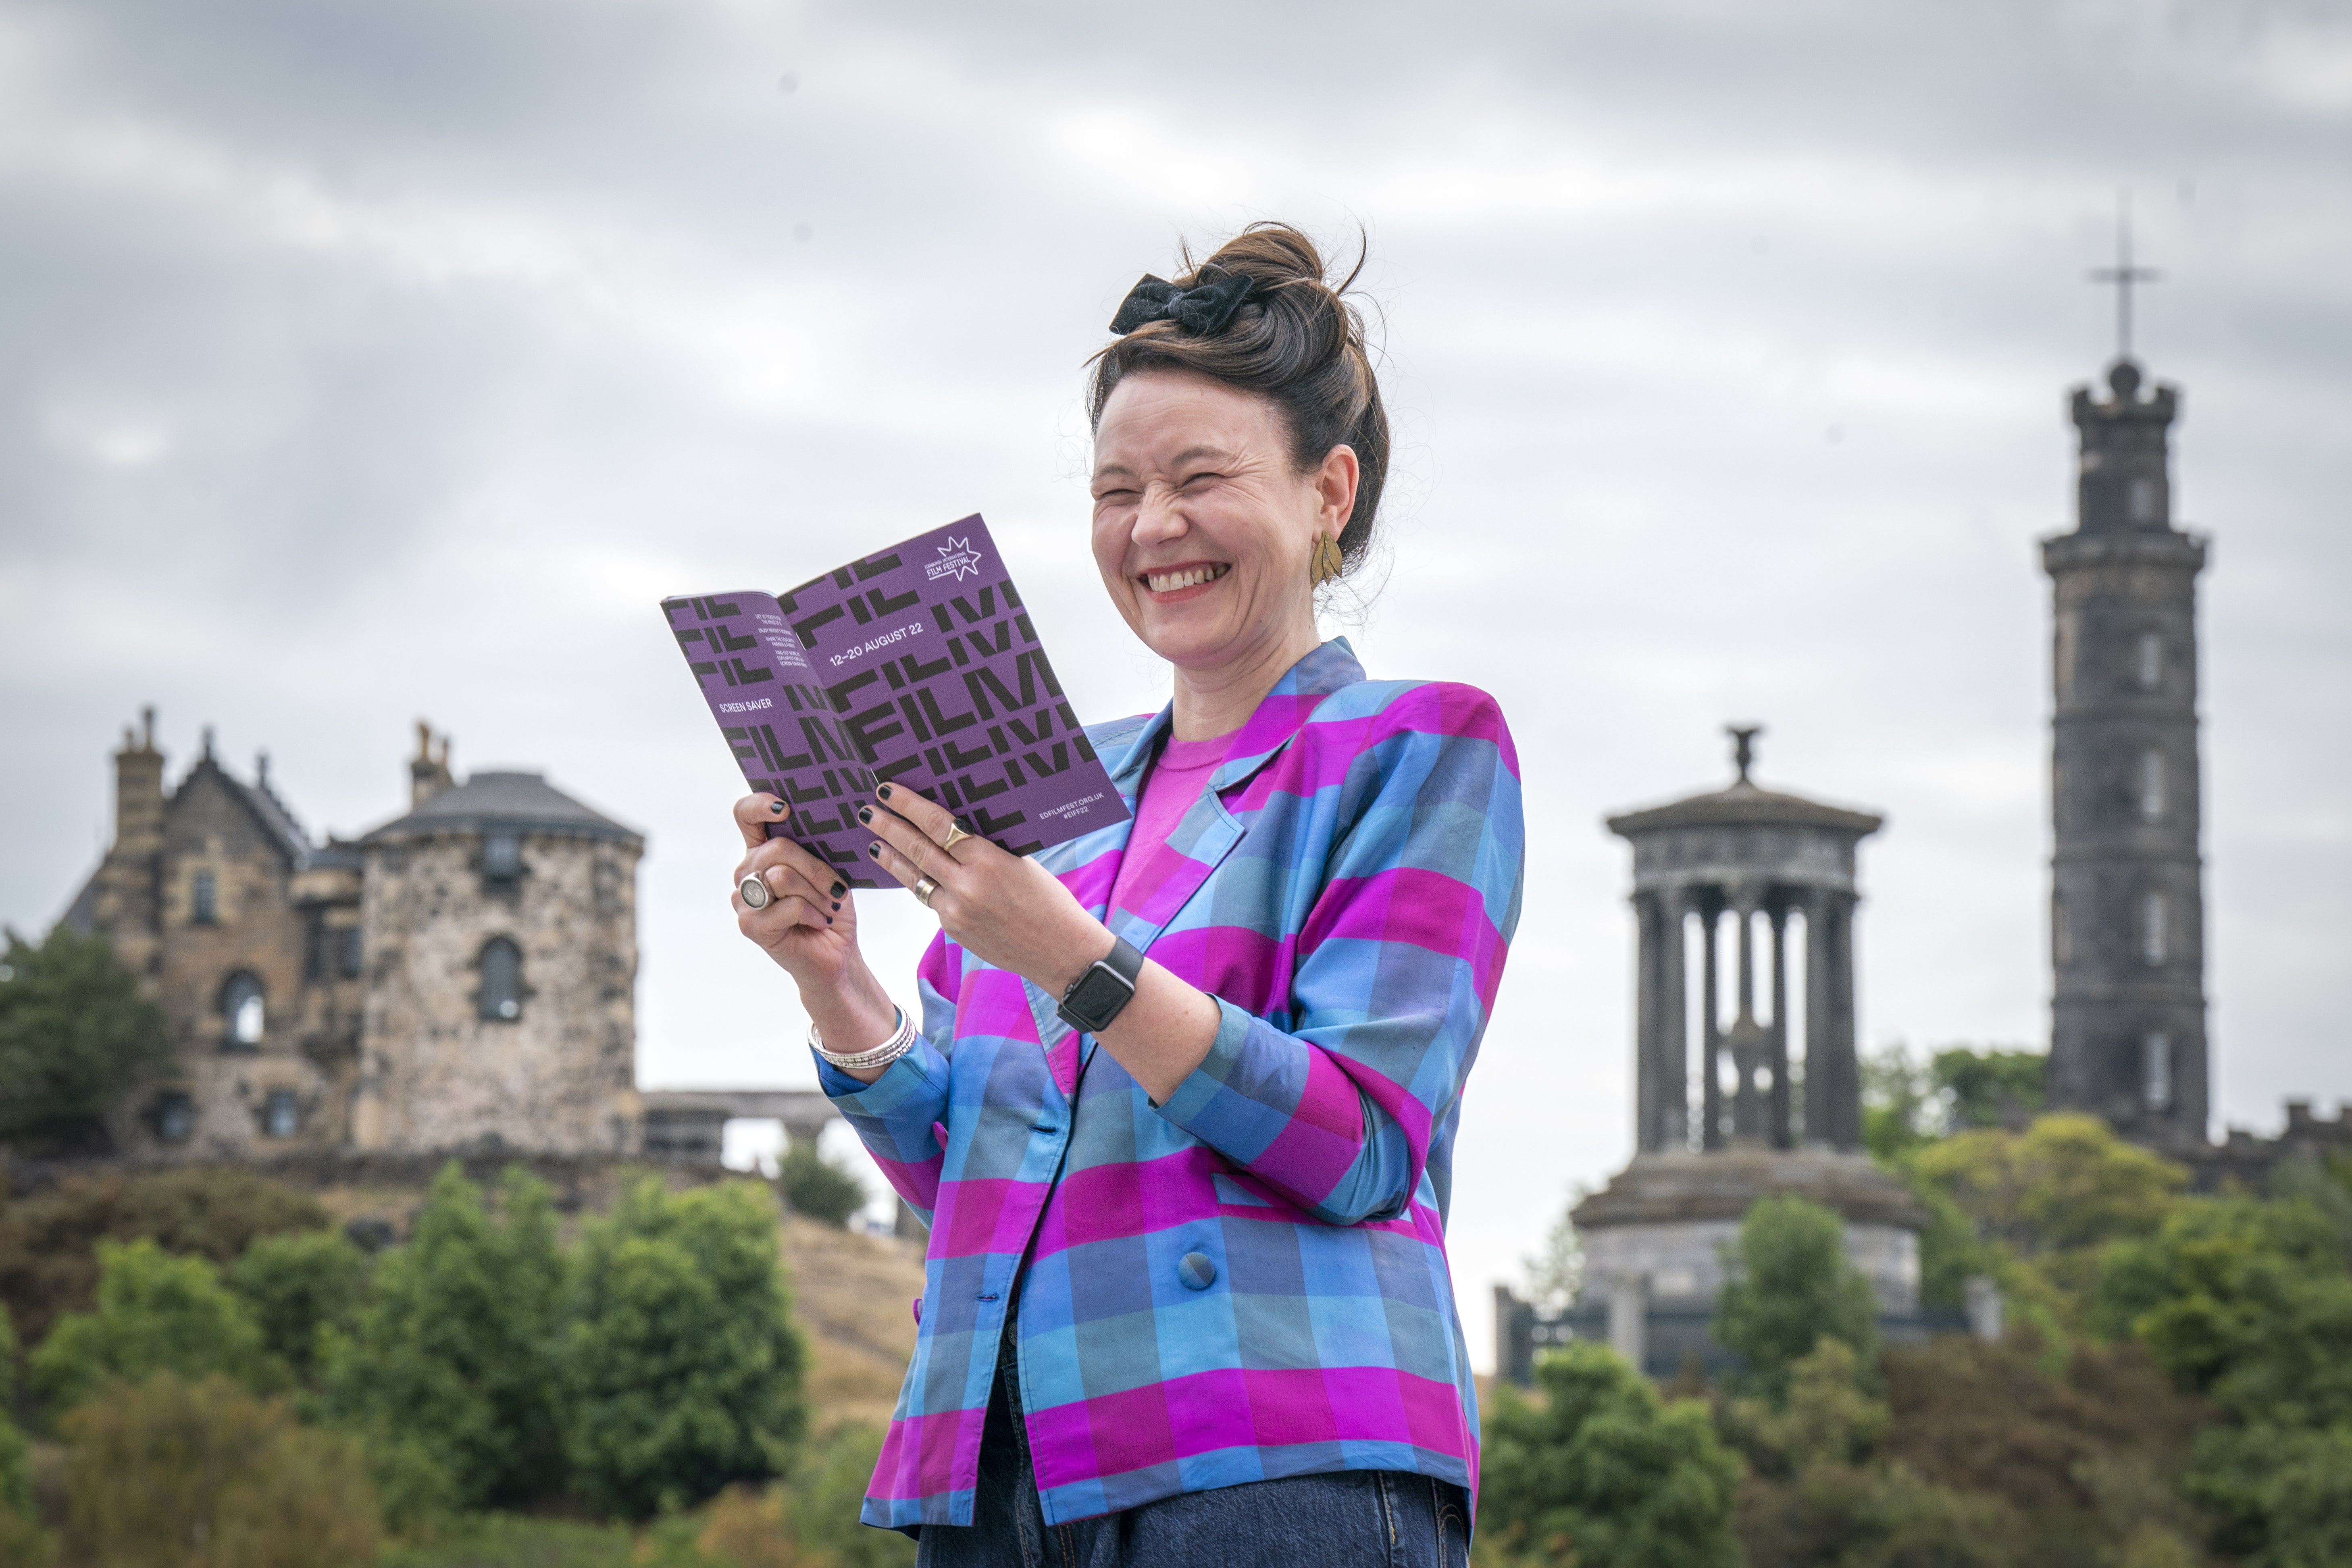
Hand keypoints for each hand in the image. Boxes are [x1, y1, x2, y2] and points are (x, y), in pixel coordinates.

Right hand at [730, 795, 860, 984]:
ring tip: (829, 906)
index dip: (760, 804)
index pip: (745, 814)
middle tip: (837, 888)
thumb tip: (824, 819)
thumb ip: (816, 845)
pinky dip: (814, 914)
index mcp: (762, 850)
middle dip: (817, 868)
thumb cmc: (831, 906)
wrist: (835, 953)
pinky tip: (820, 922)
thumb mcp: (830, 868)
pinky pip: (788, 906)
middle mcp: (747, 870)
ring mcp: (744, 898)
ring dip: (817, 893)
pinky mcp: (750, 925)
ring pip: (783, 876)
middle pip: (778, 848)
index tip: (787, 809)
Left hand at [857, 784, 1108, 995]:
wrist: (1059, 951)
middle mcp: (967, 886)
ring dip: (890, 857)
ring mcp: (956, 911)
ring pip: (914, 877)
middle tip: (867, 810)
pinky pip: (928, 898)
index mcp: (988, 860)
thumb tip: (952, 825)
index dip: (909, 805)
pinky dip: (915, 882)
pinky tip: (906, 871)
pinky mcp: (953, 929)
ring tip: (872, 842)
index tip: (887, 790)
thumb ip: (986, 847)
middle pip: (917, 848)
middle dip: (888, 827)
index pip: (938, 825)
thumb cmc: (1048, 902)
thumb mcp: (1021, 863)